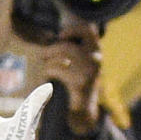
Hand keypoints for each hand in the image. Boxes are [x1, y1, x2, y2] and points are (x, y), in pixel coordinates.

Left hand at [41, 22, 102, 137]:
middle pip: (68, 45)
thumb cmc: (79, 83)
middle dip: (52, 49)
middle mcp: (96, 61)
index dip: (74, 29)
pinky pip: (58, 69)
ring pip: (62, 55)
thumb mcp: (82, 63)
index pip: (90, 31)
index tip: (60, 36)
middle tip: (43, 55)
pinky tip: (47, 75)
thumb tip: (54, 35)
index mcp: (97, 53)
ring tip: (45, 65)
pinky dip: (48, 70)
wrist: (85, 110)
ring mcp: (88, 72)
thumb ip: (77, 49)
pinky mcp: (79, 83)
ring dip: (48, 59)